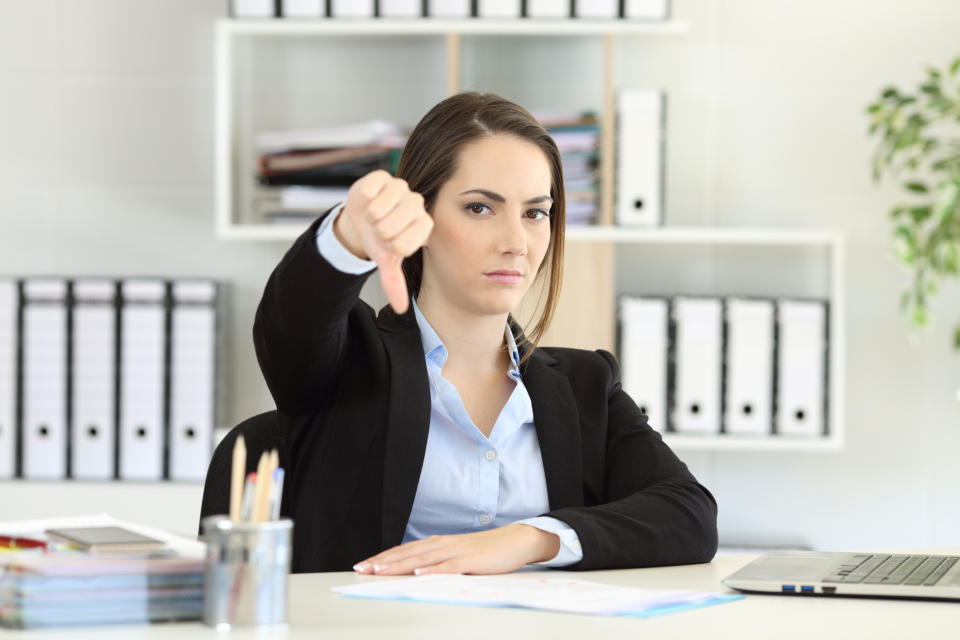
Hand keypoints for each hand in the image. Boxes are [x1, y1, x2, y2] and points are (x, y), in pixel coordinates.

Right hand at [335, 170, 432, 313]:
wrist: (362, 218)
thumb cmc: (380, 239)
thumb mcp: (387, 261)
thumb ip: (394, 283)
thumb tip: (400, 308)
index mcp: (423, 226)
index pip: (404, 245)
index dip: (389, 247)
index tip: (389, 244)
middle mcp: (417, 204)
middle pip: (389, 229)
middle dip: (377, 233)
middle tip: (379, 229)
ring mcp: (401, 188)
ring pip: (378, 211)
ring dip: (369, 217)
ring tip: (373, 216)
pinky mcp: (383, 176)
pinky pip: (370, 191)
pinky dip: (363, 200)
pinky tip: (368, 200)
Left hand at [352, 524, 560, 575]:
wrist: (515, 541)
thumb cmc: (485, 551)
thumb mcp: (457, 555)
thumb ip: (437, 562)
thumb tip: (415, 571)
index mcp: (438, 543)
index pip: (405, 550)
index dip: (384, 557)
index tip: (364, 564)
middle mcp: (443, 544)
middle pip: (408, 553)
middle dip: (384, 562)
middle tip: (363, 568)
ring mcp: (456, 552)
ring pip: (422, 559)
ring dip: (400, 565)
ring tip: (381, 571)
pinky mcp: (470, 561)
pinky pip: (448, 566)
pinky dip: (432, 570)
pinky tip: (419, 573)